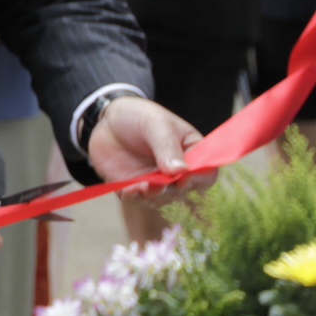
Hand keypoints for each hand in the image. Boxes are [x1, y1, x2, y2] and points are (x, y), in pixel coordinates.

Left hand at [87, 96, 205, 201]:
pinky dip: (134, 197)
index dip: (199, 179)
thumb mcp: (156, 124)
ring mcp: (156, 181)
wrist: (108, 119)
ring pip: (161, 198)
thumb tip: (181, 171)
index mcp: (191, 152)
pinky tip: (128, 190)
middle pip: (183, 191)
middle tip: (157, 183)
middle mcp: (177, 171)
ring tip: (141, 186)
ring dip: (153, 195)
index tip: (185, 178)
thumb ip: (167, 146)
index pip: (206, 173)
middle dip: (171, 190)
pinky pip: (138, 199)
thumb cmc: (140, 116)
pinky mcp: (135, 187)